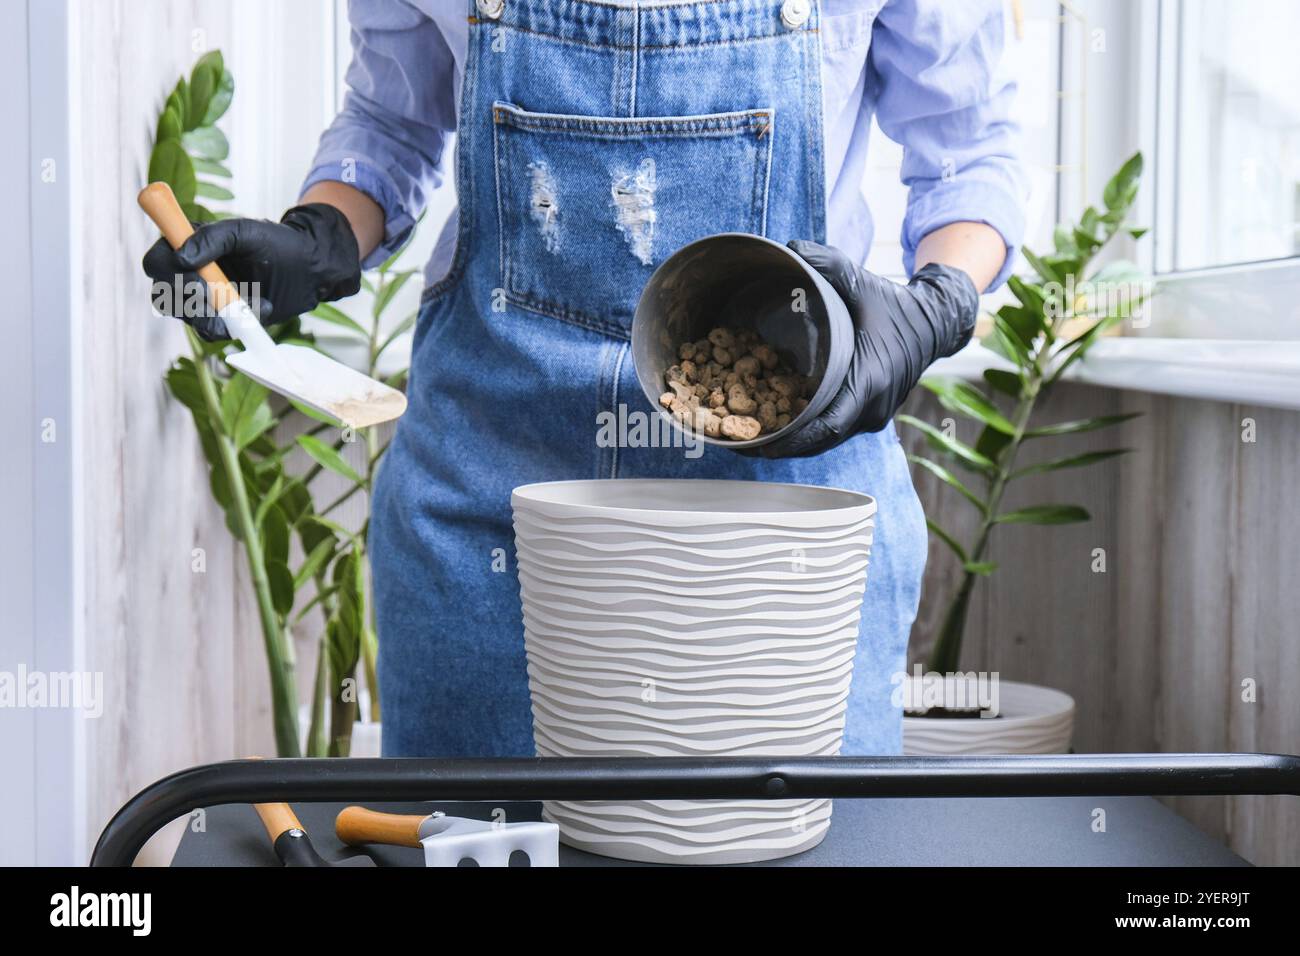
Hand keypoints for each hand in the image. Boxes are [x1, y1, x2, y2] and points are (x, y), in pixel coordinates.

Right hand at [142, 203, 361, 340]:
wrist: (310, 271)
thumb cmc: (278, 245)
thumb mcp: (246, 232)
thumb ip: (212, 238)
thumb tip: (181, 257)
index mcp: (188, 245)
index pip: (156, 262)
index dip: (166, 274)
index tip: (197, 280)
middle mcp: (190, 274)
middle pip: (163, 295)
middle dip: (189, 301)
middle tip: (216, 297)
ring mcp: (205, 300)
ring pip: (186, 318)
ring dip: (212, 316)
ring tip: (247, 303)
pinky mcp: (222, 320)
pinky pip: (210, 333)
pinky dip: (231, 326)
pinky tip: (257, 309)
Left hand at [755, 239, 978, 458]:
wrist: (934, 323)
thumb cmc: (894, 305)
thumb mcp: (861, 281)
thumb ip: (826, 264)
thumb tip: (789, 248)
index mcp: (868, 381)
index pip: (828, 426)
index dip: (794, 440)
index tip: (764, 444)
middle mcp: (873, 407)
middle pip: (822, 442)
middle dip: (784, 446)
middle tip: (745, 442)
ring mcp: (875, 416)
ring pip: (829, 441)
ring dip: (796, 443)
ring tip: (755, 439)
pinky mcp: (873, 416)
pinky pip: (838, 431)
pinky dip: (811, 433)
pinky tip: (782, 427)